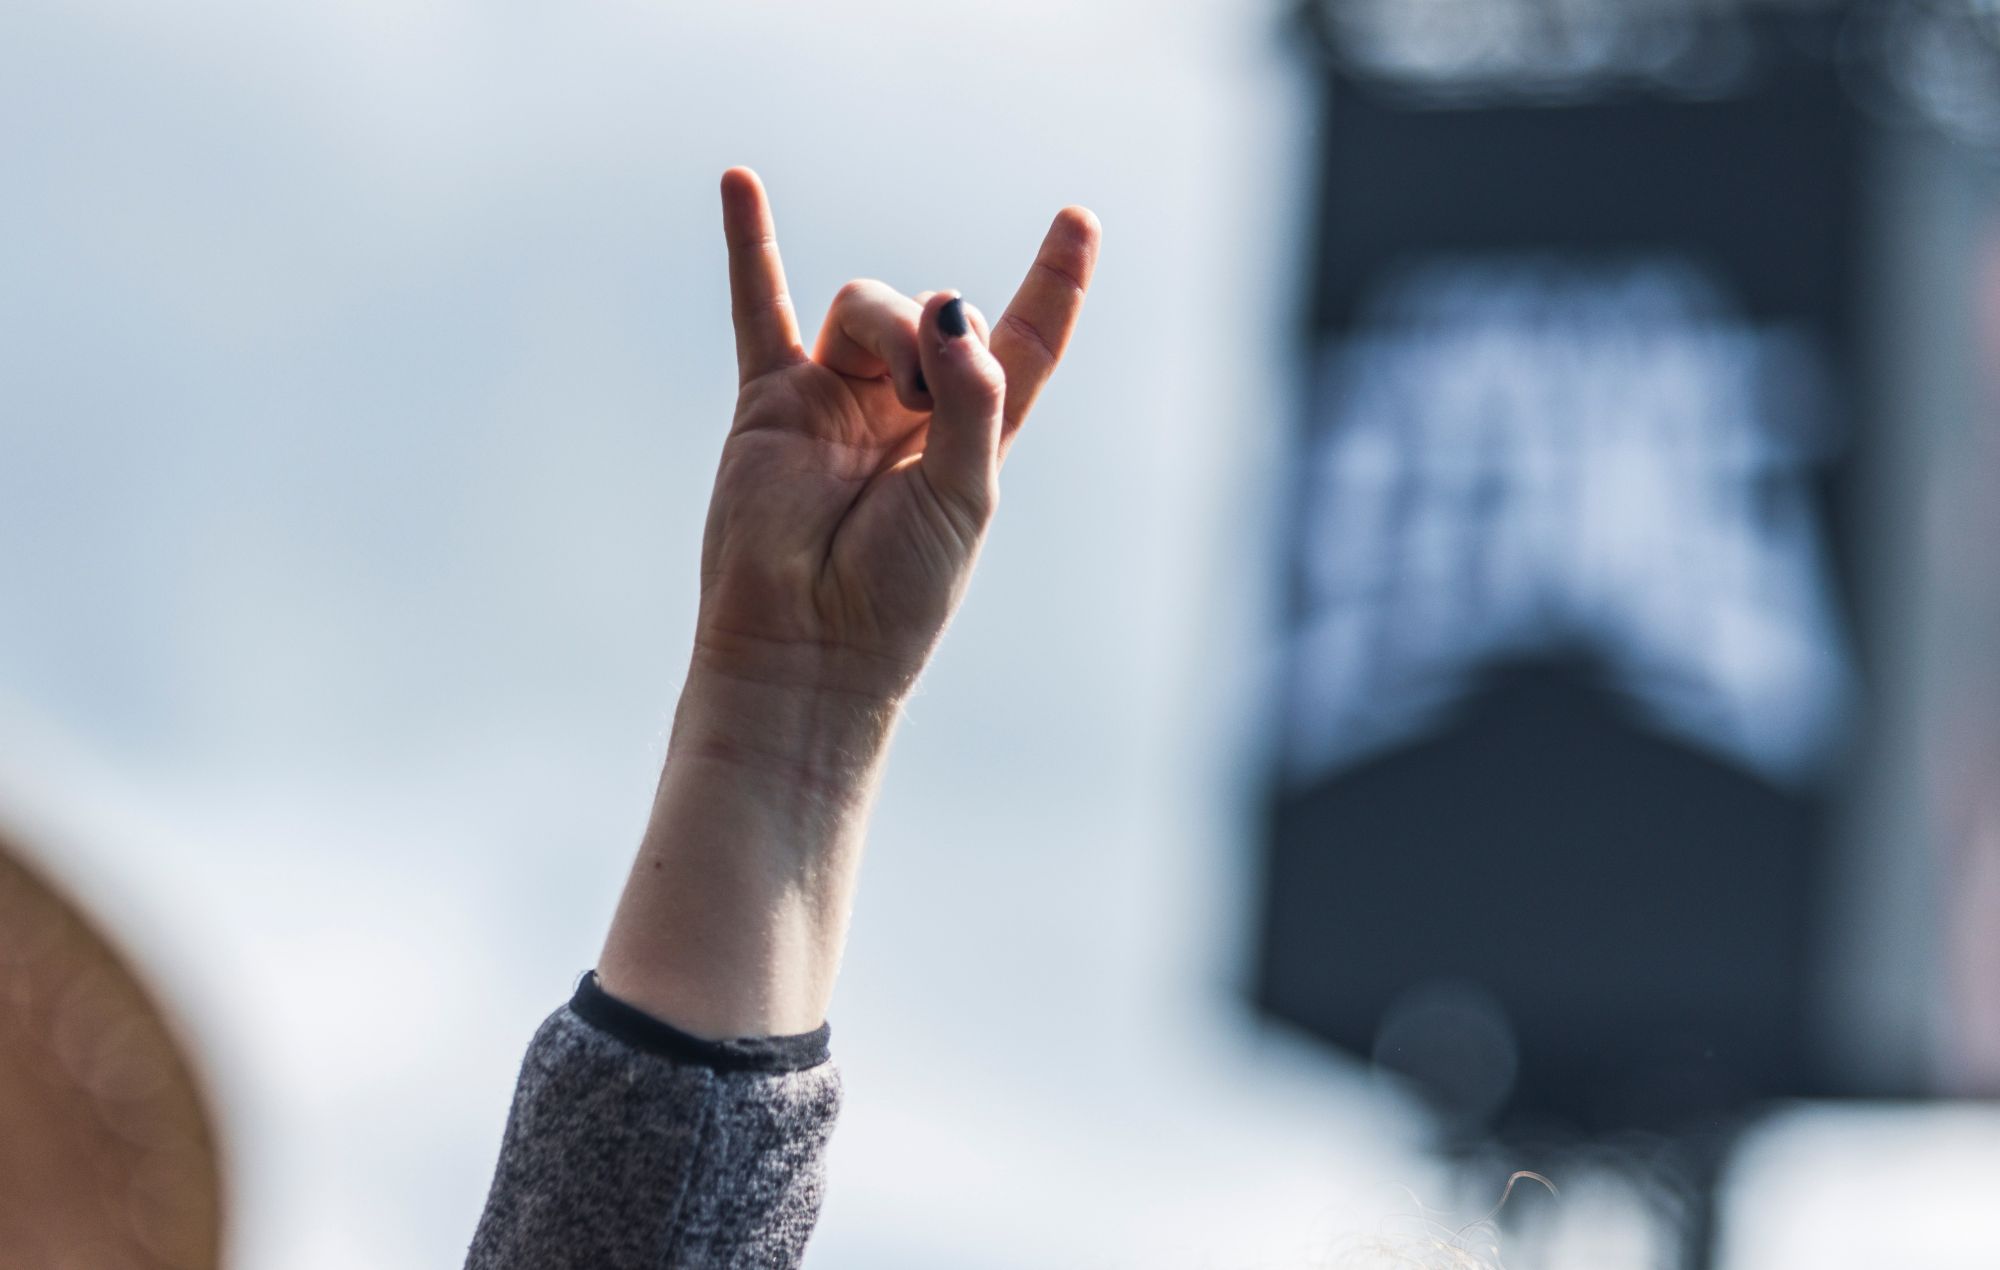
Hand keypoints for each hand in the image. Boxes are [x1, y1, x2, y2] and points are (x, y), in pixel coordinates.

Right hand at [693, 167, 1100, 704]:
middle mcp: (906, 407)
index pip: (1024, 339)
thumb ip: (972, 397)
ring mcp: (835, 399)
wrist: (807, 649)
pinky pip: (759, 307)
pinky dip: (749, 244)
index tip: (1079, 221)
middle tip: (930, 402)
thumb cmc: (896, 594)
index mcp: (972, 433)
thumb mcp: (965, 494)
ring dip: (889, 327)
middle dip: (942, 337)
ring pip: (868, 305)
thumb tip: (947, 305)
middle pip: (936, 311)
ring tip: (894, 394)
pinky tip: (739, 181)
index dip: (1054, 282)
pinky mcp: (769, 404)